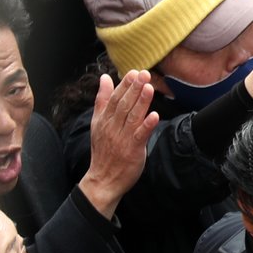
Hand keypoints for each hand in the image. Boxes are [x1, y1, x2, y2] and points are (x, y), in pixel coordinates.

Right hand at [79, 71, 158, 217]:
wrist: (102, 179)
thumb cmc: (103, 151)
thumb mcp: (98, 123)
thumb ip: (102, 100)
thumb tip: (104, 78)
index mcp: (104, 120)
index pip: (114, 98)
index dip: (125, 85)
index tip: (134, 72)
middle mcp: (112, 127)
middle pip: (123, 105)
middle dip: (134, 88)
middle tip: (144, 74)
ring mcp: (122, 138)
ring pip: (132, 117)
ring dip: (141, 102)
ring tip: (149, 87)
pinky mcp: (132, 149)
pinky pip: (140, 135)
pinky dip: (147, 125)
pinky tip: (154, 115)